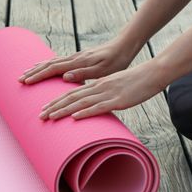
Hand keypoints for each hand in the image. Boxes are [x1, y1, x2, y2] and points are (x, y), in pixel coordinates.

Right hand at [18, 37, 139, 83]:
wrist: (124, 46)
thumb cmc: (117, 60)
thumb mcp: (103, 70)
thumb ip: (84, 73)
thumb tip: (65, 76)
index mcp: (77, 62)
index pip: (52, 69)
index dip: (38, 76)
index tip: (25, 82)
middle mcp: (73, 58)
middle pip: (48, 64)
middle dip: (33, 72)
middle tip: (19, 80)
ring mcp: (75, 57)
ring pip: (51, 62)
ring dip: (38, 68)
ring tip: (26, 73)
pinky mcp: (78, 57)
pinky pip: (58, 61)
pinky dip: (47, 64)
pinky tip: (45, 66)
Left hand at [37, 59, 167, 119]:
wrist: (152, 74)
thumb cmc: (134, 82)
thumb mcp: (114, 87)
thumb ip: (101, 94)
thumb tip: (92, 105)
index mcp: (96, 84)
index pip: (71, 93)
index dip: (56, 101)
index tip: (44, 109)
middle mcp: (98, 88)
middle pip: (71, 97)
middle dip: (54, 107)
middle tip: (40, 116)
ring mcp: (107, 93)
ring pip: (81, 102)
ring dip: (64, 110)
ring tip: (50, 117)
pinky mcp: (118, 100)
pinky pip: (99, 107)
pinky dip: (85, 112)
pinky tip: (75, 117)